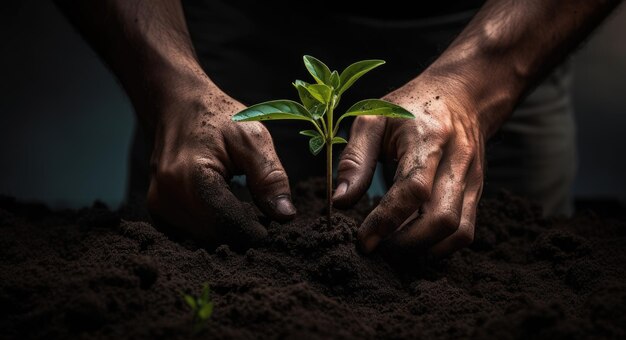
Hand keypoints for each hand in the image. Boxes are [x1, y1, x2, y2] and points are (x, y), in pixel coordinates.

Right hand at [146, 82, 294, 246]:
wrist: (177, 106)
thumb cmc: (217, 118)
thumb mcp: (253, 137)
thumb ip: (270, 177)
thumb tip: (286, 215)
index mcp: (190, 176)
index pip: (228, 224)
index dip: (254, 230)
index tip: (269, 223)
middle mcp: (167, 196)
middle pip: (216, 236)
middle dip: (242, 230)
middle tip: (257, 208)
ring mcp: (157, 206)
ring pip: (204, 239)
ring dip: (227, 230)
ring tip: (238, 202)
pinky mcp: (157, 211)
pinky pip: (192, 233)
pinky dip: (211, 226)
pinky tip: (221, 207)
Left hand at [333, 75, 485, 256]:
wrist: (461, 95)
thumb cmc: (410, 108)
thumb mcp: (373, 119)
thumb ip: (354, 159)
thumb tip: (340, 202)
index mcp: (429, 138)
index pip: (413, 189)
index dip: (387, 220)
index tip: (364, 240)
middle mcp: (457, 160)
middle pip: (441, 219)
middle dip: (405, 243)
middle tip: (377, 246)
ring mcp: (473, 178)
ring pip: (457, 232)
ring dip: (423, 249)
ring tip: (393, 246)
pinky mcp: (477, 192)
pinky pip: (464, 233)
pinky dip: (438, 247)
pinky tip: (414, 241)